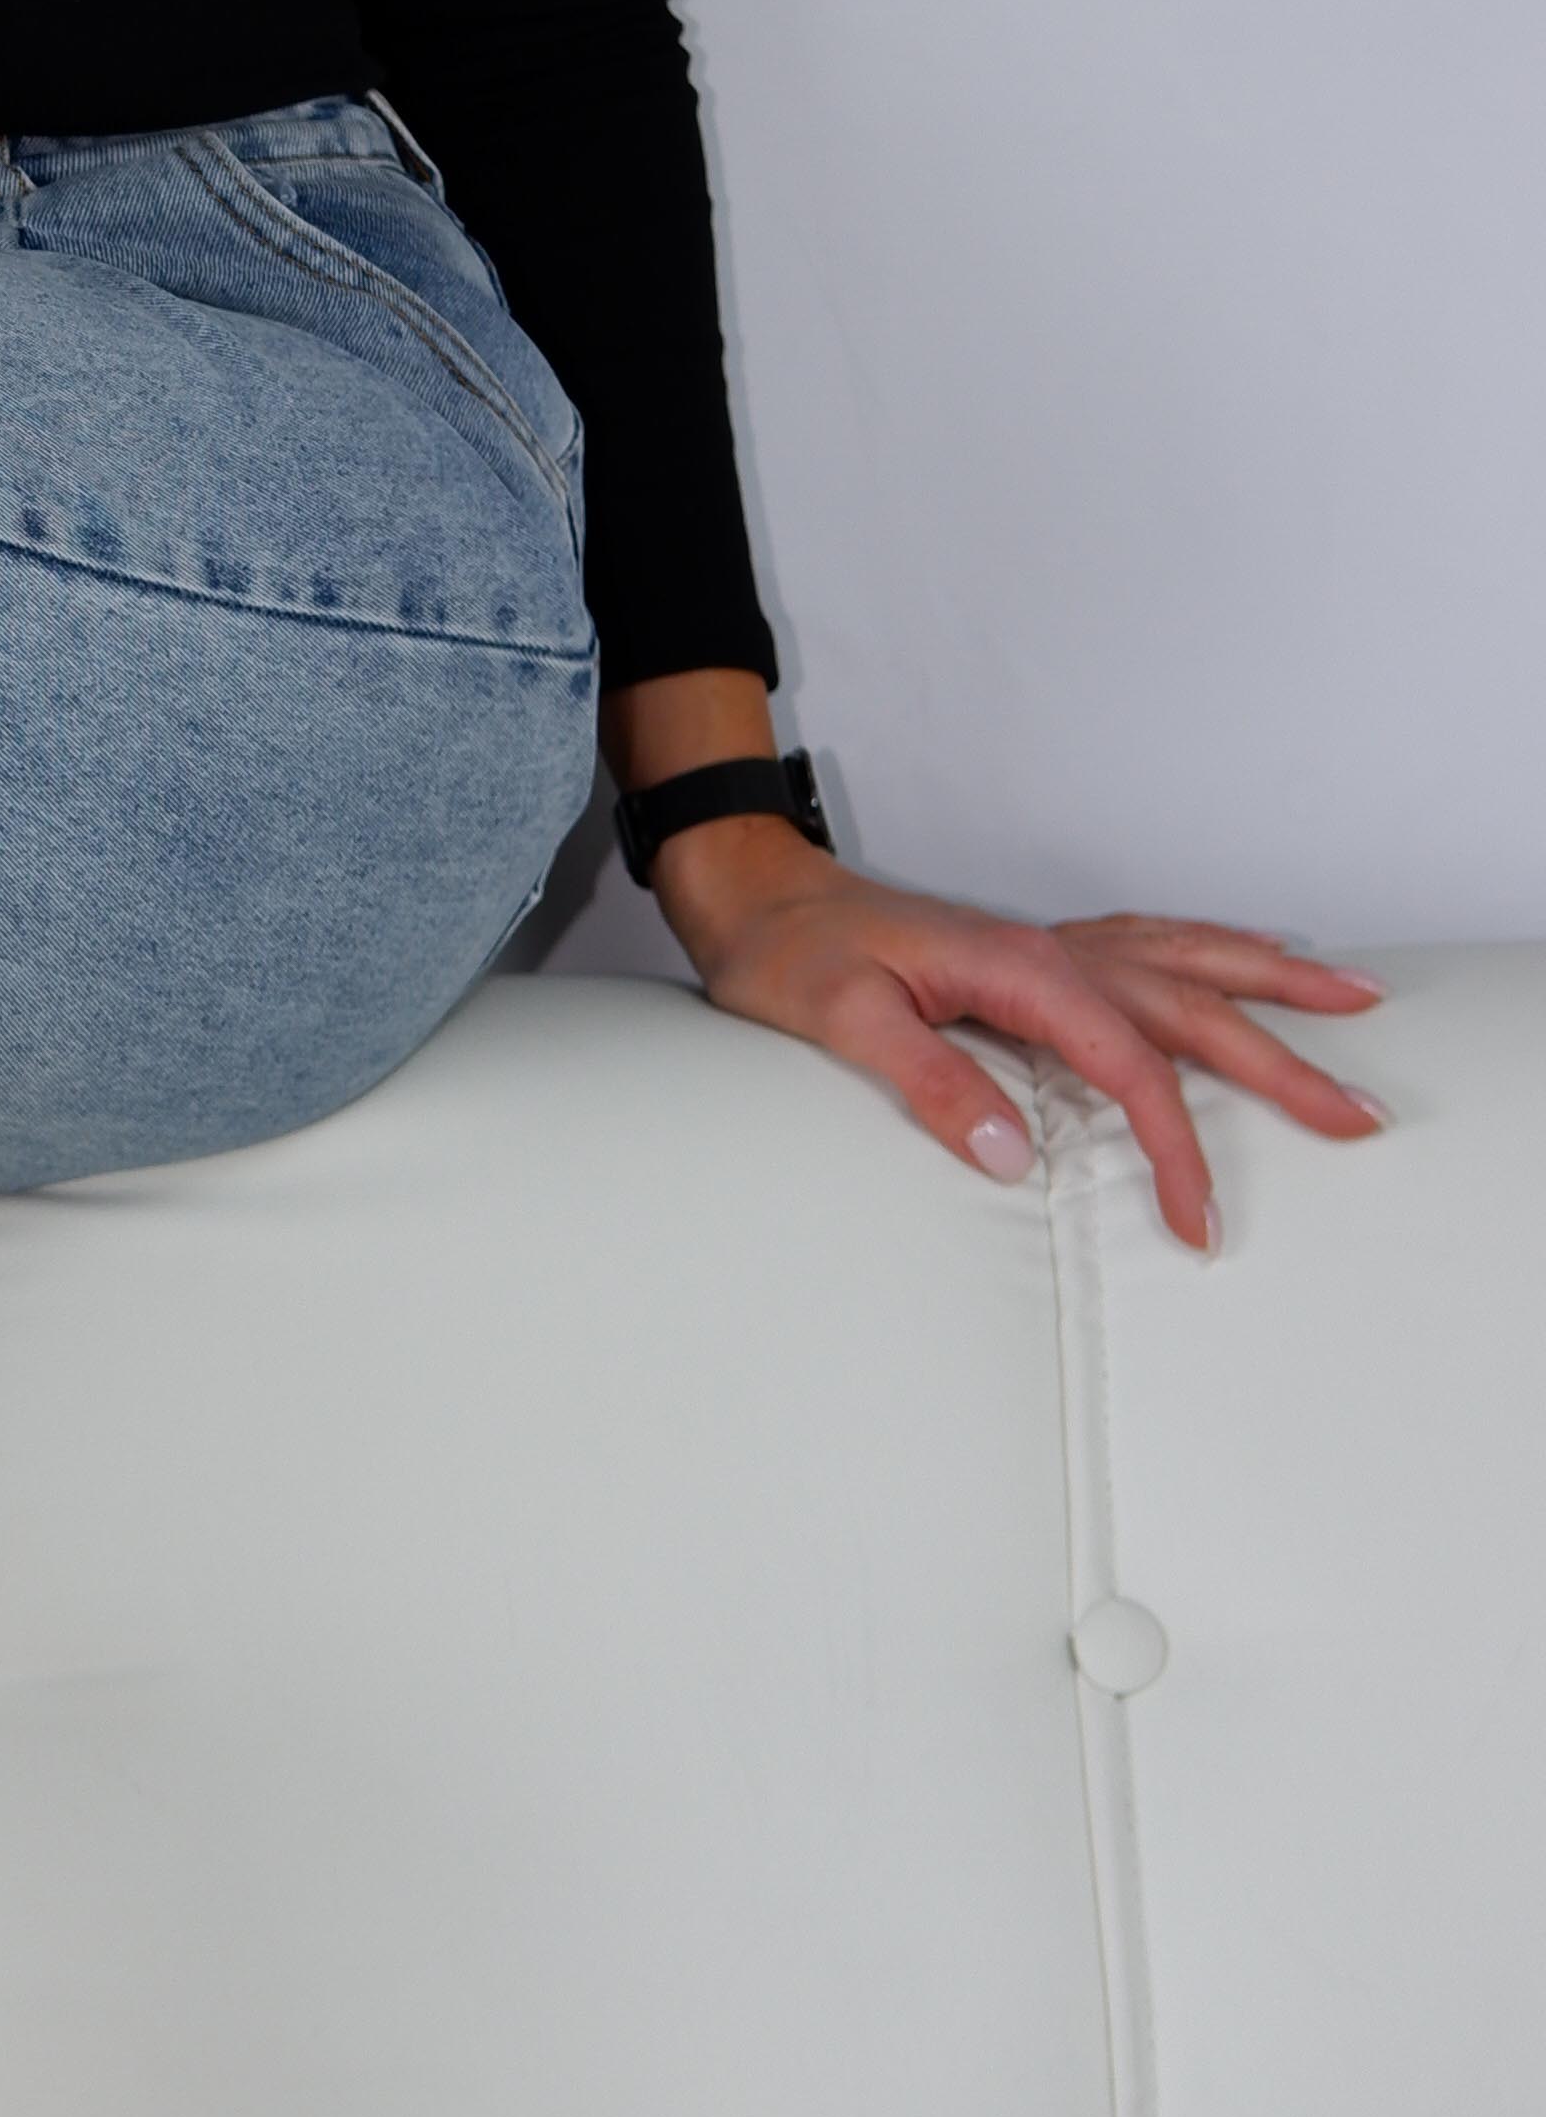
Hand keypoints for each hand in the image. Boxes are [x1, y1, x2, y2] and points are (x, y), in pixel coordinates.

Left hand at [651, 820, 1381, 1253]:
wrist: (756, 893)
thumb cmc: (790, 954)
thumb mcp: (842, 1019)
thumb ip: (928, 1082)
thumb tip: (1010, 1153)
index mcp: (1021, 972)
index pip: (1129, 1069)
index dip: (1174, 1147)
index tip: (1196, 1223)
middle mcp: (1051, 951)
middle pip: (1190, 1009)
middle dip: (1283, 1062)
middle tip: (1360, 1117)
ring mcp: (1047, 946)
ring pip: (1187, 961)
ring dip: (1271, 982)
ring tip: (1354, 994)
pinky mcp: (1032, 951)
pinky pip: (1149, 944)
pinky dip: (1210, 949)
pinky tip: (1243, 953)